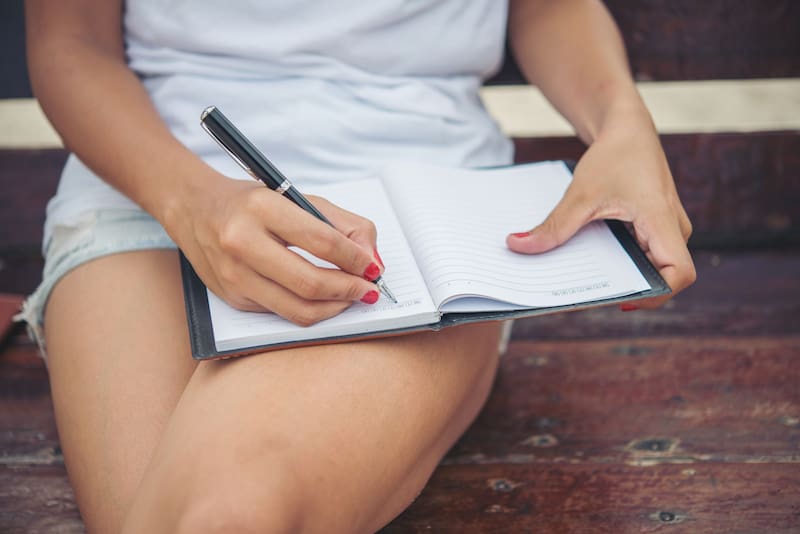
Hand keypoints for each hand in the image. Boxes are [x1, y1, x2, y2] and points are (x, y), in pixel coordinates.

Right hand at [170, 171, 384, 324]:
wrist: (194, 209)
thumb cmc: (252, 203)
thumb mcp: (298, 198)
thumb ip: (343, 225)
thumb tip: (372, 260)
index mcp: (262, 208)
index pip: (322, 242)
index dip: (356, 259)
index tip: (373, 268)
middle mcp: (242, 242)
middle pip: (310, 282)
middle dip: (349, 290)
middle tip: (368, 289)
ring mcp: (234, 274)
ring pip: (298, 308)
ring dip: (335, 307)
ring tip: (351, 297)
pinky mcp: (232, 297)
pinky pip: (282, 313)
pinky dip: (310, 309)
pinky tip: (324, 299)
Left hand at [506, 108, 695, 308]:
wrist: (627, 130)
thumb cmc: (614, 156)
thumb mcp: (581, 194)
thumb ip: (554, 226)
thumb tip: (517, 246)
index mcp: (663, 221)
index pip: (680, 273)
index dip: (657, 295)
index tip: (622, 299)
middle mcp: (673, 230)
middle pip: (663, 277)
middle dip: (630, 290)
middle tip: (589, 295)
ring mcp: (666, 230)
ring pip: (652, 268)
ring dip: (624, 277)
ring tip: (587, 282)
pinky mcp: (655, 229)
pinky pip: (644, 256)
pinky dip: (621, 263)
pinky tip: (593, 263)